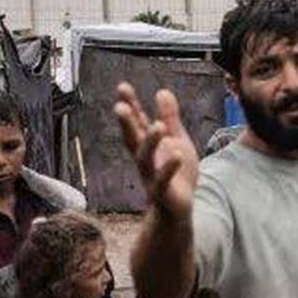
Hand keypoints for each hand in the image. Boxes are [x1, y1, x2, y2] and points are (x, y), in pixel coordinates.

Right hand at [114, 85, 199, 219]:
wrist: (178, 210)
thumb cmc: (176, 174)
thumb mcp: (176, 140)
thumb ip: (170, 118)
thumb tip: (162, 91)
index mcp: (149, 146)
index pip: (137, 123)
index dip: (130, 105)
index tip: (122, 87)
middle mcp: (145, 160)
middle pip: (132, 140)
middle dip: (127, 123)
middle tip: (119, 106)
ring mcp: (151, 177)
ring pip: (145, 160)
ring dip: (149, 143)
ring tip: (157, 126)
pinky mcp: (163, 194)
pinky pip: (163, 181)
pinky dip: (169, 169)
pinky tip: (177, 155)